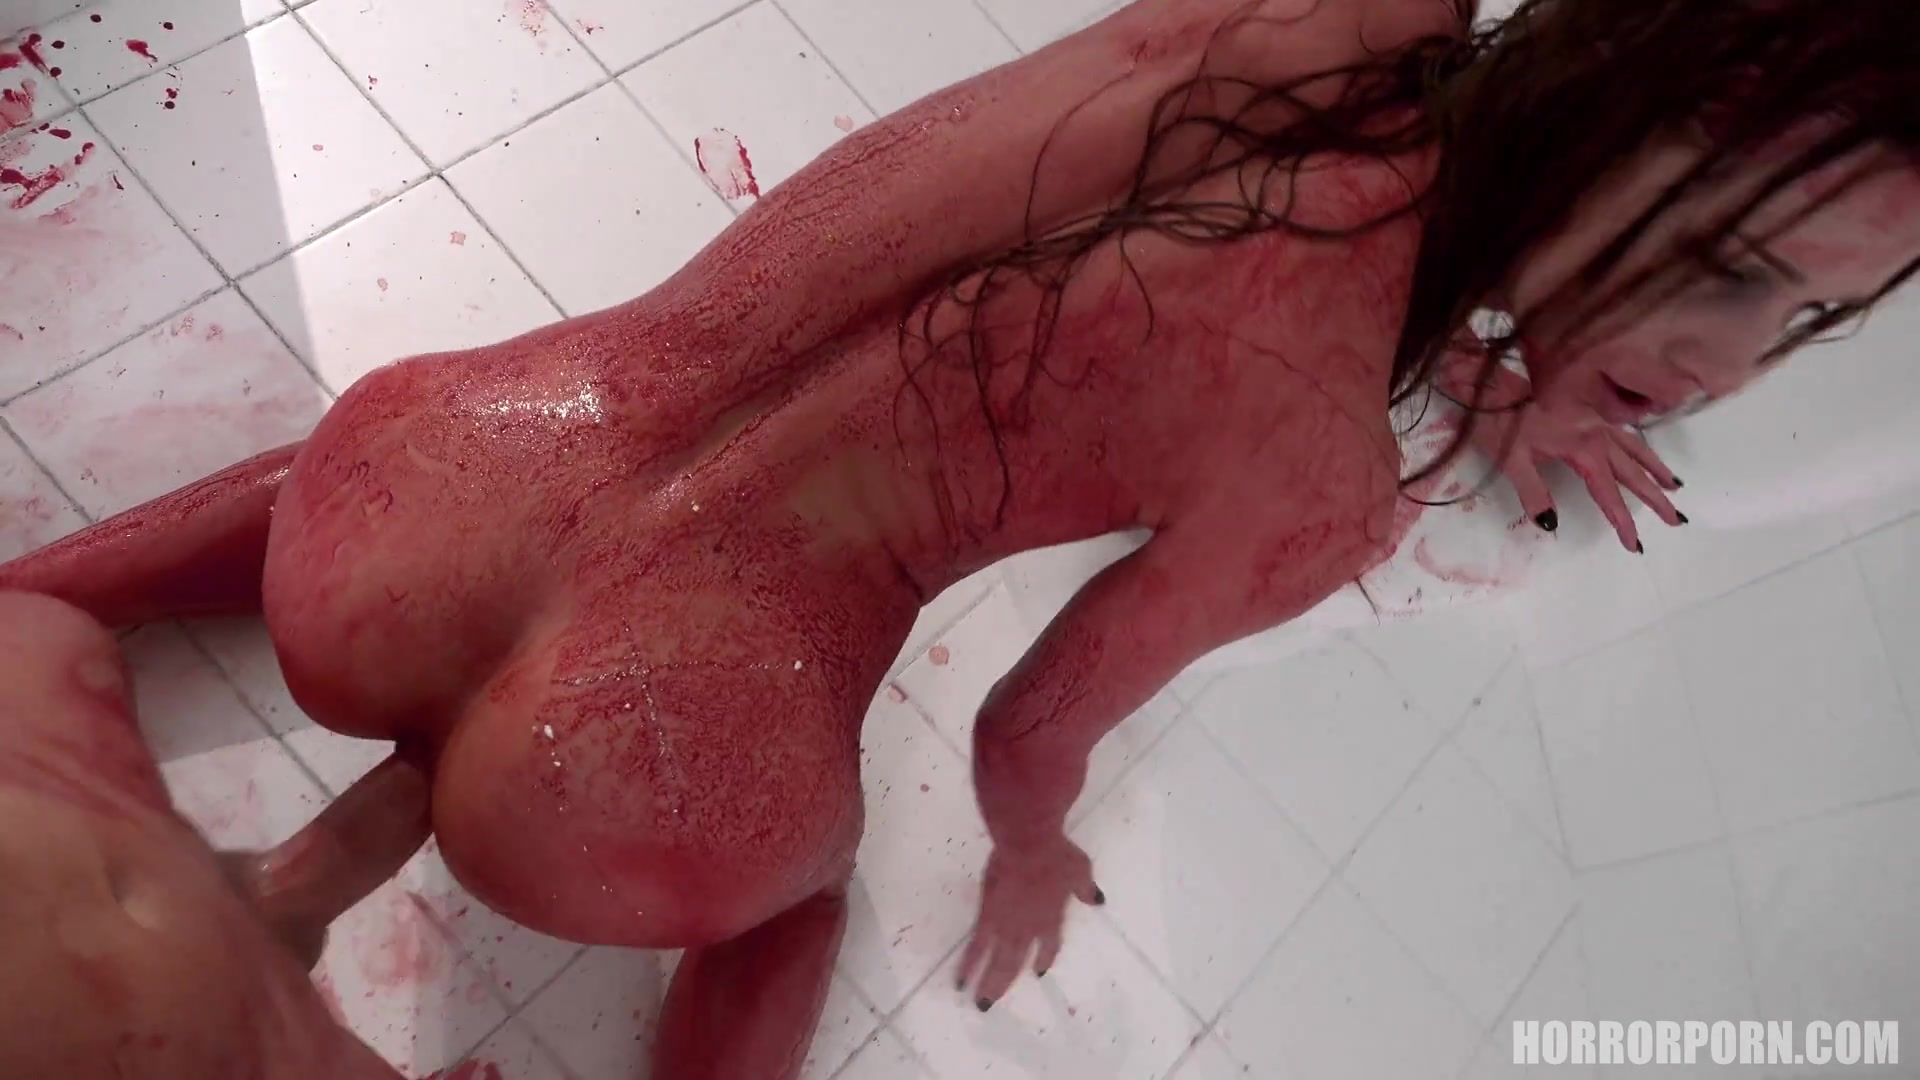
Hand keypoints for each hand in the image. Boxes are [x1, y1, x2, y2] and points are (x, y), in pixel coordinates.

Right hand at [957, 834, 1103, 1009]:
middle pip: (1017, 963)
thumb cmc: (1057, 854)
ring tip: (980, 1003)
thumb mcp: (1081, 870)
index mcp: (1053, 919)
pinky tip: (961, 980)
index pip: (1050, 946)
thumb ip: (1085, 889)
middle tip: (994, 1001)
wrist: (1029, 844)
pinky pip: (977, 946)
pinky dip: (969, 964)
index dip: (1044, 958)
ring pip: (997, 962)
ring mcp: (1007, 926)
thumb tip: (1096, 899)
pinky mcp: (987, 917)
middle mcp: (1030, 930)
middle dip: (1006, 983)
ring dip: (989, 984)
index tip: (1039, 971)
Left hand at [1463, 368, 1686, 552]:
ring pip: (1635, 448)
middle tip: (1676, 520)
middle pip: (1632, 471)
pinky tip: (1644, 452)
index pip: (1607, 492)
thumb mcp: (1511, 460)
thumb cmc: (1496, 421)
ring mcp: (1595, 420)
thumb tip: (1552, 524)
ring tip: (1675, 487)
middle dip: (1654, 497)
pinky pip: (1624, 432)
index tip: (1635, 544)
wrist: (1489, 383)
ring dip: (1656, 469)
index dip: (1621, 520)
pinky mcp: (1589, 411)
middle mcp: (1597, 433)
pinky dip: (1641, 446)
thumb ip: (1534, 493)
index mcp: (1582, 447)